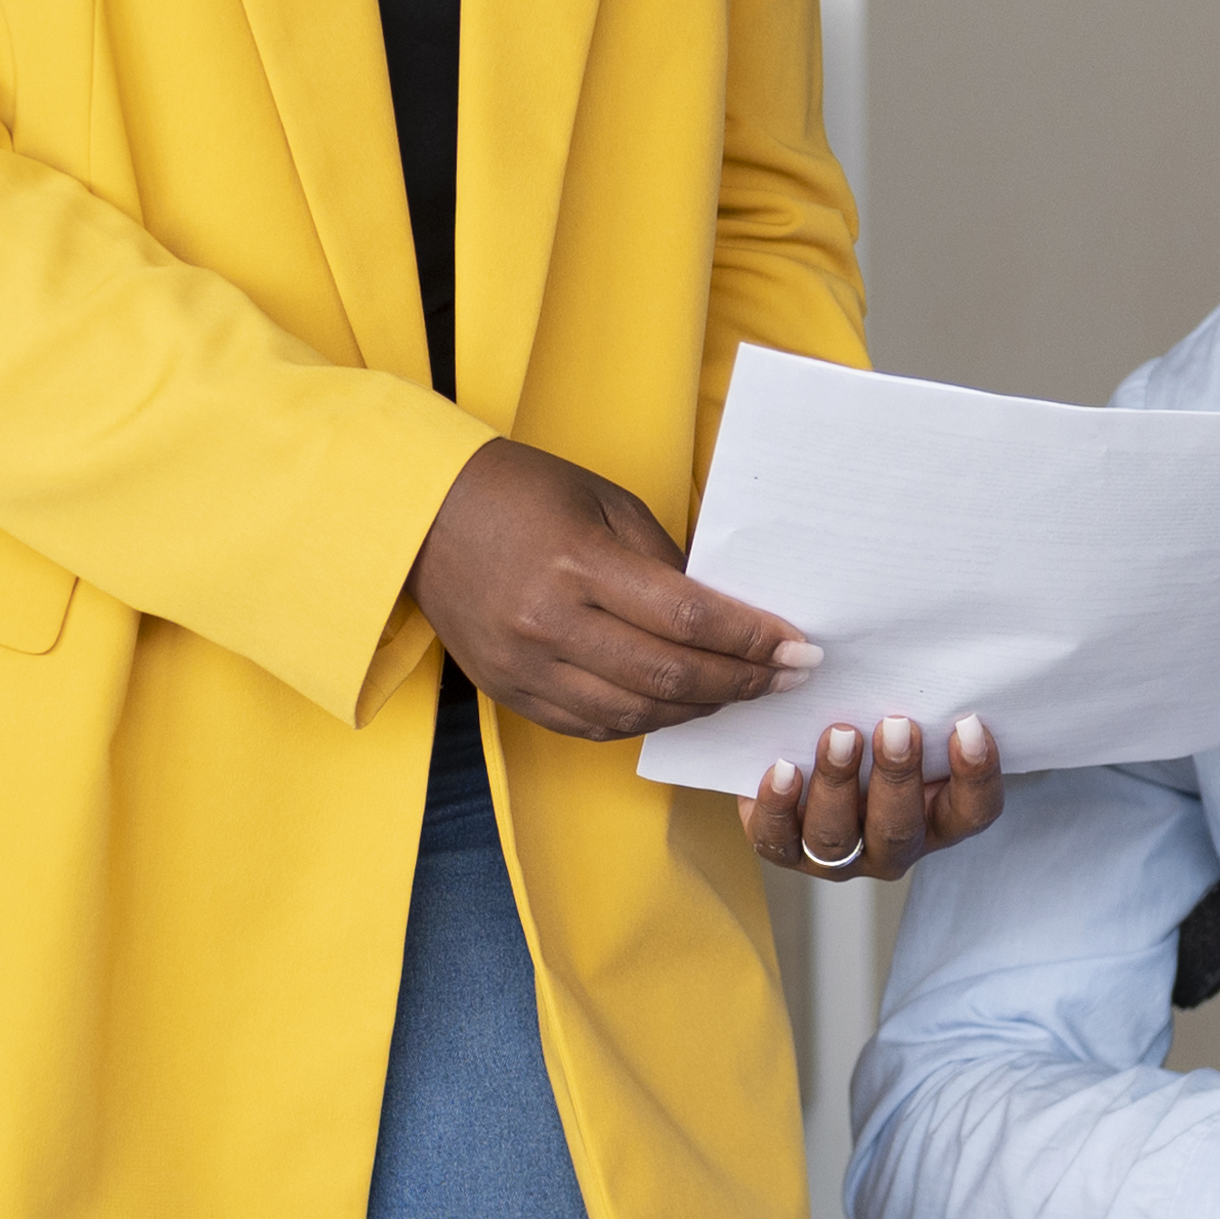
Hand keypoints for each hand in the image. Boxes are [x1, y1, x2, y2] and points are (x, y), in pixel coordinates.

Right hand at [410, 439, 816, 739]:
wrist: (420, 516)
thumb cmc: (520, 492)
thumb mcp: (602, 501)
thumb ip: (663, 560)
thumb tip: (722, 614)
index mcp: (577, 564)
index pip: (687, 618)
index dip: (752, 639)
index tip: (799, 647)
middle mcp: (549, 624)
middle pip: (669, 674)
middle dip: (742, 681)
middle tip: (789, 678)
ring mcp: (525, 667)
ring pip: (635, 712)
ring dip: (700, 708)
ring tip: (741, 693)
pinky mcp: (509, 692)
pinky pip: (593, 726)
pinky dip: (645, 721)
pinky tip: (679, 706)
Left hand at [739, 712, 1004, 884]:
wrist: (803, 746)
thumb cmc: (873, 728)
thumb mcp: (905, 721)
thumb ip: (924, 703)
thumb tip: (933, 654)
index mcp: (936, 820)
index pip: (973, 812)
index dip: (977, 775)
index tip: (969, 723)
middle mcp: (890, 847)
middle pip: (900, 829)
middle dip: (899, 776)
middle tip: (897, 724)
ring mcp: (837, 855)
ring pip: (839, 837)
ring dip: (839, 783)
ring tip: (839, 734)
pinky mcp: (785, 849)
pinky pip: (779, 840)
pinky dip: (779, 805)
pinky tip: (783, 768)